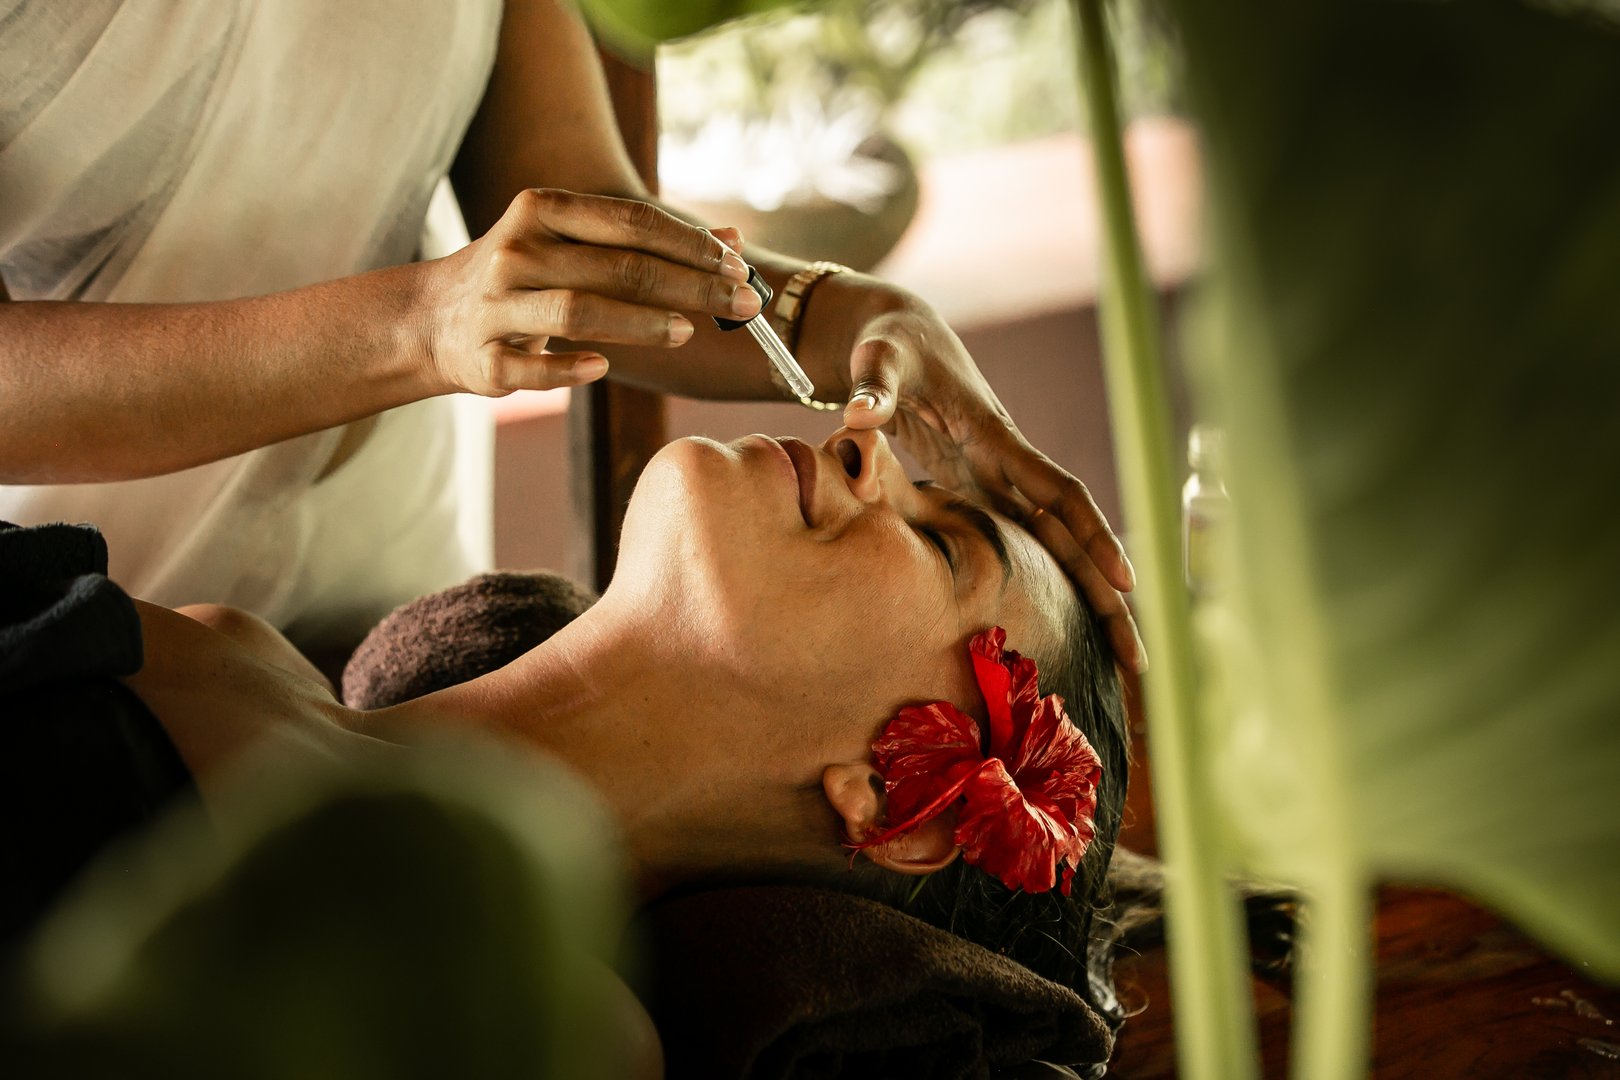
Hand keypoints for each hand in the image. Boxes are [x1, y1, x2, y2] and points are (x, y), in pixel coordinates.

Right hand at [421, 189, 759, 394]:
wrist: (432, 320)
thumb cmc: (526, 277)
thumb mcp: (576, 245)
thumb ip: (648, 242)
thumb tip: (733, 241)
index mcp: (541, 210)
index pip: (630, 221)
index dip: (690, 244)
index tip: (738, 266)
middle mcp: (515, 251)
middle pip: (617, 267)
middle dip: (689, 286)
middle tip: (742, 304)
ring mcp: (495, 306)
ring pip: (578, 312)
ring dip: (641, 324)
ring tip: (689, 332)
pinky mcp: (481, 360)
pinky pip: (531, 369)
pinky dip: (568, 369)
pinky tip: (604, 369)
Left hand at [841, 297, 1145, 671]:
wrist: (903, 339)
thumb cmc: (892, 347)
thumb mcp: (880, 360)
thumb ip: (873, 389)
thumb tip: (859, 416)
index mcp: (995, 436)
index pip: (1057, 491)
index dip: (1091, 535)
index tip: (1124, 579)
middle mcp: (1010, 464)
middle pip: (1073, 534)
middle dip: (1108, 593)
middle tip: (1137, 659)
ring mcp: (1001, 481)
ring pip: (1058, 546)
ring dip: (1092, 601)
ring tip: (1123, 663)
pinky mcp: (986, 492)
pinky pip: (1032, 544)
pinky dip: (1055, 583)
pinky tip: (1072, 625)